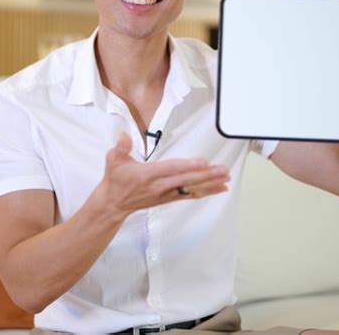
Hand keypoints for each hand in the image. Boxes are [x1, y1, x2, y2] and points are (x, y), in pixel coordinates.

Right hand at [97, 132, 229, 217]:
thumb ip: (120, 147)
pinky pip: (190, 195)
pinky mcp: (169, 198)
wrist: (114, 203)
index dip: (187, 166)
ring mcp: (166, 193)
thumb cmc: (115, 179)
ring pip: (191, 188)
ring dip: (210, 184)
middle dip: (206, 175)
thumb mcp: (112, 160)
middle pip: (186, 179)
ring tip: (226, 179)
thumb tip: (123, 135)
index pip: (171, 169)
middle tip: (223, 170)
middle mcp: (159, 186)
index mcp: (148, 174)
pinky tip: (219, 189)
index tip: (203, 163)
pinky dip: (206, 192)